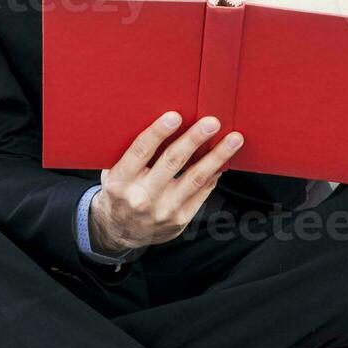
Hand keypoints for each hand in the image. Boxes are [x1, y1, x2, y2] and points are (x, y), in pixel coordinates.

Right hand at [89, 112, 243, 252]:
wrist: (119, 231)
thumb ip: (132, 153)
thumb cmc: (120, 190)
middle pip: (172, 162)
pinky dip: (214, 175)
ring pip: (195, 179)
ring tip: (233, 140)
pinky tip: (223, 161)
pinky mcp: (180, 219)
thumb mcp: (114, 171)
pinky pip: (202, 193)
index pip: (141, 151)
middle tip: (212, 122)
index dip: (158, 132)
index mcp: (121, 180)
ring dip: (217, 157)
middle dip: (195, 139)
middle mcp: (142, 196)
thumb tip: (164, 121)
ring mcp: (163, 210)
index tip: (175, 116)